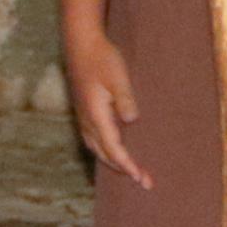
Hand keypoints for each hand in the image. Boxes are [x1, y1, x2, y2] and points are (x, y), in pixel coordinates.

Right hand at [67, 30, 147, 184]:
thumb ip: (124, 99)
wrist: (82, 45)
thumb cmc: (102, 59)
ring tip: (132, 173)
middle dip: (124, 170)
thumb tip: (131, 120)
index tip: (140, 176)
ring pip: (98, 150)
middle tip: (144, 181)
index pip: (113, 148)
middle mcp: (88, 121)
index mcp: (96, 115)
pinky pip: (95, 141)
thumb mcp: (117, 77)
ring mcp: (84, 118)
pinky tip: (115, 153)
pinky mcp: (85, 113)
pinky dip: (107, 152)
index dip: (127, 164)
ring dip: (114, 163)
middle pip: (105, 154)